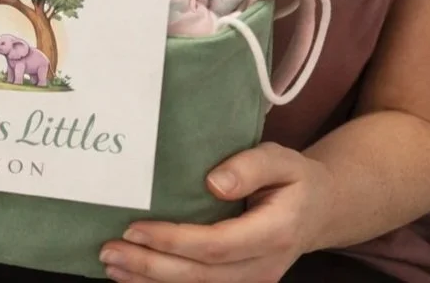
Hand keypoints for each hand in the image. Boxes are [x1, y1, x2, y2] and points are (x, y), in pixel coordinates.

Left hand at [99, 143, 332, 281]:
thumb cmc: (295, 179)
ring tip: (111, 265)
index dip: (172, 241)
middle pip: (201, 275)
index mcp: (274, 233)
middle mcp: (264, 265)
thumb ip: (250, 166)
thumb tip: (214, 182)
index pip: (216, 245)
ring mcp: (254, 280)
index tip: (134, 227)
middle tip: (108, 251)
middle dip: (150, 266)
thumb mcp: (281, 159)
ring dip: (151, 281)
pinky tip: (132, 277)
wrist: (321, 210)